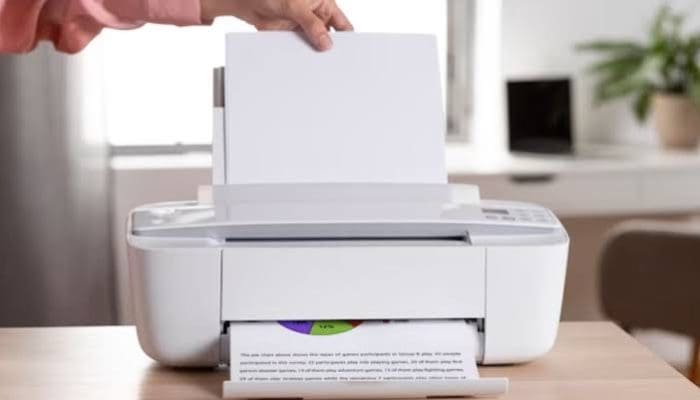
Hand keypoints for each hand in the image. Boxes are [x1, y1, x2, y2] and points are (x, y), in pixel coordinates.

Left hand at [200, 0, 352, 50]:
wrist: (246, 1)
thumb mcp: (294, 5)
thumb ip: (311, 24)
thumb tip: (326, 42)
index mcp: (323, 5)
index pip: (342, 25)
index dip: (347, 39)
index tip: (349, 53)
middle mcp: (315, 17)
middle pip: (329, 38)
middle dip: (330, 50)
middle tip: (333, 63)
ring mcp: (303, 28)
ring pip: (314, 45)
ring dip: (314, 54)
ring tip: (317, 67)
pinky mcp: (291, 37)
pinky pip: (299, 50)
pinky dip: (300, 57)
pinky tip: (302, 64)